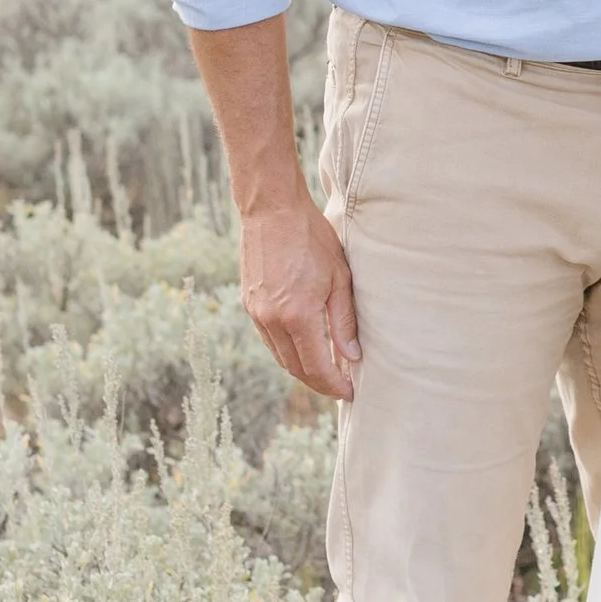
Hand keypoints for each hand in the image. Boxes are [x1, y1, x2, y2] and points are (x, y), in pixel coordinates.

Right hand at [239, 187, 361, 400]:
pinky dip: (287, 349)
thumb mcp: (339, 278)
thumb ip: (343, 321)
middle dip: (319, 382)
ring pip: (280, 356)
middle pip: (296, 368)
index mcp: (297, 315)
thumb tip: (352, 356)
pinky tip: (304, 345)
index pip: (316, 367)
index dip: (334, 385)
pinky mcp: (249, 304)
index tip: (350, 391)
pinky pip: (269, 339)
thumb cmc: (311, 238)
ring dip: (302, 368)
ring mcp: (257, 313)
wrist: (272, 210)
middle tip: (340, 385)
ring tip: (325, 369)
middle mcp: (272, 320)